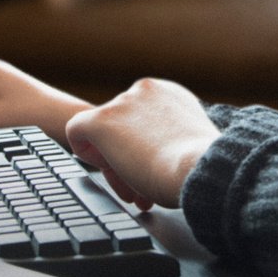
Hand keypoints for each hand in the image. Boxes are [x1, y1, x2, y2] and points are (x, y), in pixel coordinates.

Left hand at [65, 78, 219, 210]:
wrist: (199, 166)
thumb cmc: (201, 165)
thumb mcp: (193, 142)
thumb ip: (175, 138)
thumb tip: (164, 153)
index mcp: (170, 94)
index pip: (142, 118)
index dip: (143, 146)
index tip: (153, 167)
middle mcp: (145, 90)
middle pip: (121, 125)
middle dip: (127, 156)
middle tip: (140, 184)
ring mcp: (122, 103)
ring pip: (102, 133)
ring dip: (113, 160)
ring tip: (133, 186)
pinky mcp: (101, 120)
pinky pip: (76, 130)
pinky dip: (83, 150)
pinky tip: (104, 167)